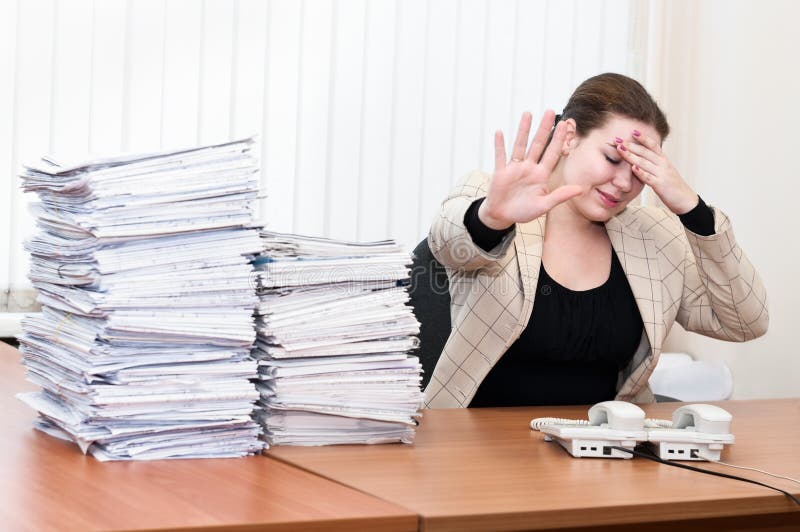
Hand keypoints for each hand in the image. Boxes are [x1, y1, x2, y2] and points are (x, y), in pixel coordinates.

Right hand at [478, 111, 582, 228]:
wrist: (502, 216)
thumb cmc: (523, 211)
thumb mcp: (544, 205)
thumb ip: (561, 195)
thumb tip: (581, 189)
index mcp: (541, 175)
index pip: (552, 154)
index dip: (558, 140)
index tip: (565, 125)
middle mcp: (529, 168)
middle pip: (537, 144)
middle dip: (544, 128)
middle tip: (550, 112)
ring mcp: (514, 168)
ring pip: (520, 145)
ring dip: (523, 130)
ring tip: (528, 114)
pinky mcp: (501, 173)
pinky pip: (500, 156)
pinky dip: (499, 145)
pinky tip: (500, 132)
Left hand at [616, 130, 697, 214]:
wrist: (686, 200)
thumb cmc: (673, 187)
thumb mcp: (664, 172)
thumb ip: (654, 165)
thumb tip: (641, 160)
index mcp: (664, 160)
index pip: (653, 145)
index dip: (643, 138)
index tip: (632, 131)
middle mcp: (663, 165)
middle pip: (645, 152)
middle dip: (631, 145)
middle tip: (618, 140)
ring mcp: (662, 174)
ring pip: (645, 163)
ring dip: (631, 156)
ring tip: (621, 149)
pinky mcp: (660, 185)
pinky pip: (649, 178)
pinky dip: (641, 173)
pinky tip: (633, 168)